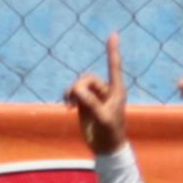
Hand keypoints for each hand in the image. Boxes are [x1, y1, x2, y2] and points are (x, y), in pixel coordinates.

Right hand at [65, 34, 126, 154]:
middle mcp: (105, 91)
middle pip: (88, 79)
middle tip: (74, 99)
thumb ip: (91, 103)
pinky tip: (67, 105)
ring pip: (79, 85)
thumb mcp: (103, 118)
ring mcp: (94, 97)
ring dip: (72, 92)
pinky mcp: (85, 104)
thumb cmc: (110, 133)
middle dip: (79, 87)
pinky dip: (69, 97)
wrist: (105, 148)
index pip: (114, 67)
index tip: (113, 34)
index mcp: (116, 91)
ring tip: (69, 103)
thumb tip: (78, 90)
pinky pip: (74, 93)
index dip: (112, 51)